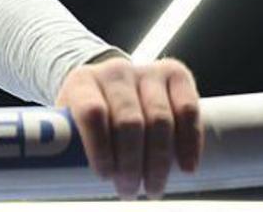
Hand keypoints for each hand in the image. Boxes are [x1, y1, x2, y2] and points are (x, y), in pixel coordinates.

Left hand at [56, 56, 203, 199]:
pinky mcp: (176, 74)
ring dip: (159, 161)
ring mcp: (147, 70)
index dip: (99, 146)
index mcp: (83, 81)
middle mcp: (115, 71)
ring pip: (160, 119)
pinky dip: (190, 142)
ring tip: (154, 188)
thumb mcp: (73, 122)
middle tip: (130, 191)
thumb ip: (72, 142)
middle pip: (129, 121)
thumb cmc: (91, 114)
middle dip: (132, 163)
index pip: (92, 112)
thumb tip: (72, 178)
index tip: (106, 176)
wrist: (113, 85)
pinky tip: (186, 167)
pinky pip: (188, 109)